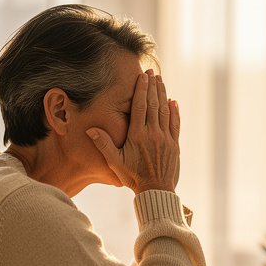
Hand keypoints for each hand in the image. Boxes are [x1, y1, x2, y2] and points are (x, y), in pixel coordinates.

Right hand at [88, 70, 180, 193]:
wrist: (155, 192)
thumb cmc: (133, 178)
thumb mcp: (114, 162)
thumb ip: (103, 144)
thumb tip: (90, 130)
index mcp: (137, 136)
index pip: (140, 106)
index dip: (142, 89)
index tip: (143, 77)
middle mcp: (153, 134)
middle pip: (153, 104)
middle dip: (152, 87)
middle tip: (152, 73)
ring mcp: (166, 139)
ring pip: (164, 111)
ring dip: (162, 94)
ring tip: (160, 81)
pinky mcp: (174, 145)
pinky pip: (175, 123)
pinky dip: (174, 111)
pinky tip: (172, 102)